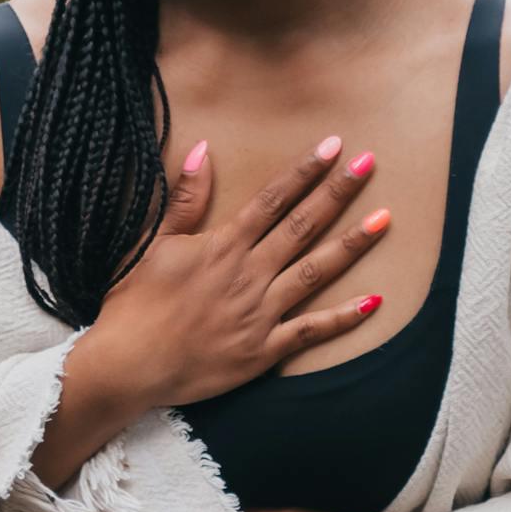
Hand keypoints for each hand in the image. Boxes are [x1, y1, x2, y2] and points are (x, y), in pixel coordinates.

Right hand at [94, 131, 392, 413]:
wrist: (127, 365)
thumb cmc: (133, 303)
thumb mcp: (151, 243)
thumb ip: (184, 199)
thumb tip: (203, 150)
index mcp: (222, 246)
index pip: (272, 199)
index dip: (304, 171)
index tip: (334, 146)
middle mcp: (248, 274)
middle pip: (302, 226)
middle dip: (337, 193)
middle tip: (370, 164)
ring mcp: (260, 313)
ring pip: (315, 272)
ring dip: (351, 245)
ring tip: (383, 219)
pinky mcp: (263, 351)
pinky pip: (311, 331)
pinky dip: (343, 318)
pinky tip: (374, 302)